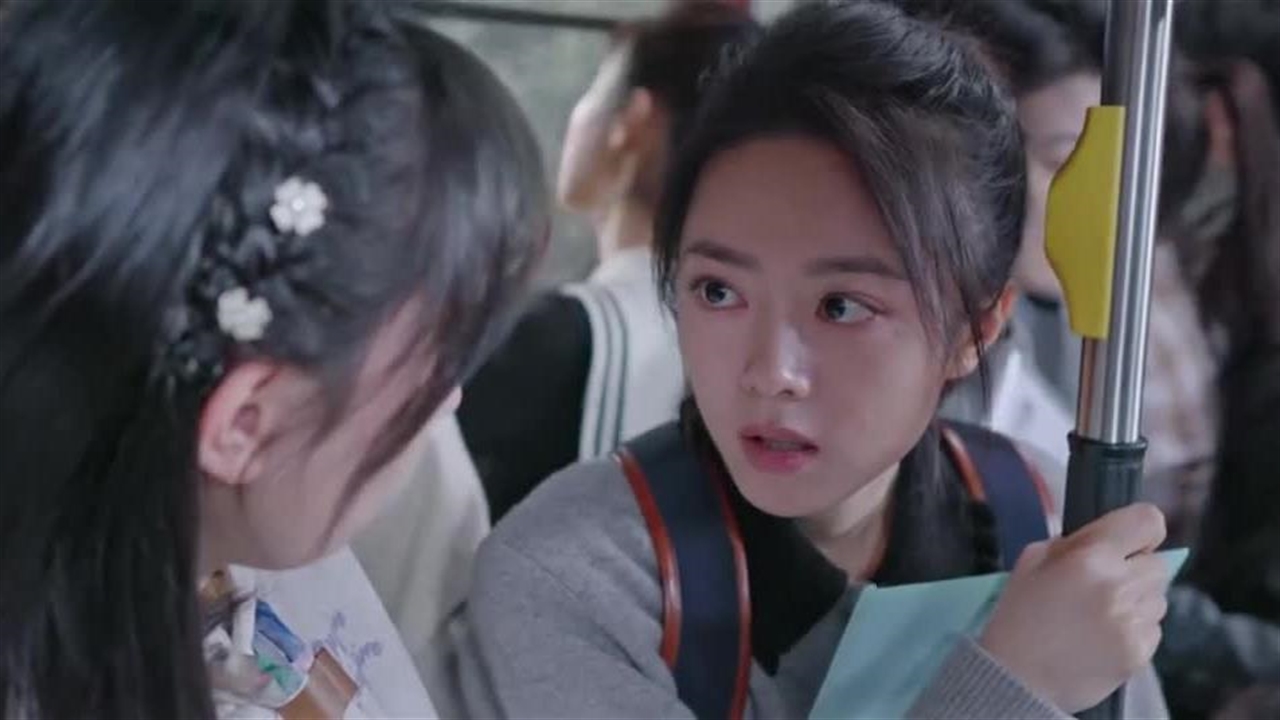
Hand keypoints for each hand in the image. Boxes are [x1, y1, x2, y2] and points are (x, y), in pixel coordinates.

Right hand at [980, 503, 1170, 712]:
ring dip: (1138, 601)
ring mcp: (1133, 622)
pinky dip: (1135, 630)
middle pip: (1158, 564)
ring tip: (1103, 616)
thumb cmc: (1019, 613)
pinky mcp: (1140, 653)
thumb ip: (1073, 543)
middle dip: (1136, 570)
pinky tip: (1105, 637)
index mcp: (1091, 557)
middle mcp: (1119, 586)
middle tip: (1106, 586)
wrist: (1016, 677)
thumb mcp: (1031, 561)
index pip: (1148, 522)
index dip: (1142, 531)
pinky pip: (1154, 629)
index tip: (1130, 544)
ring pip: (1159, 598)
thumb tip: (1108, 540)